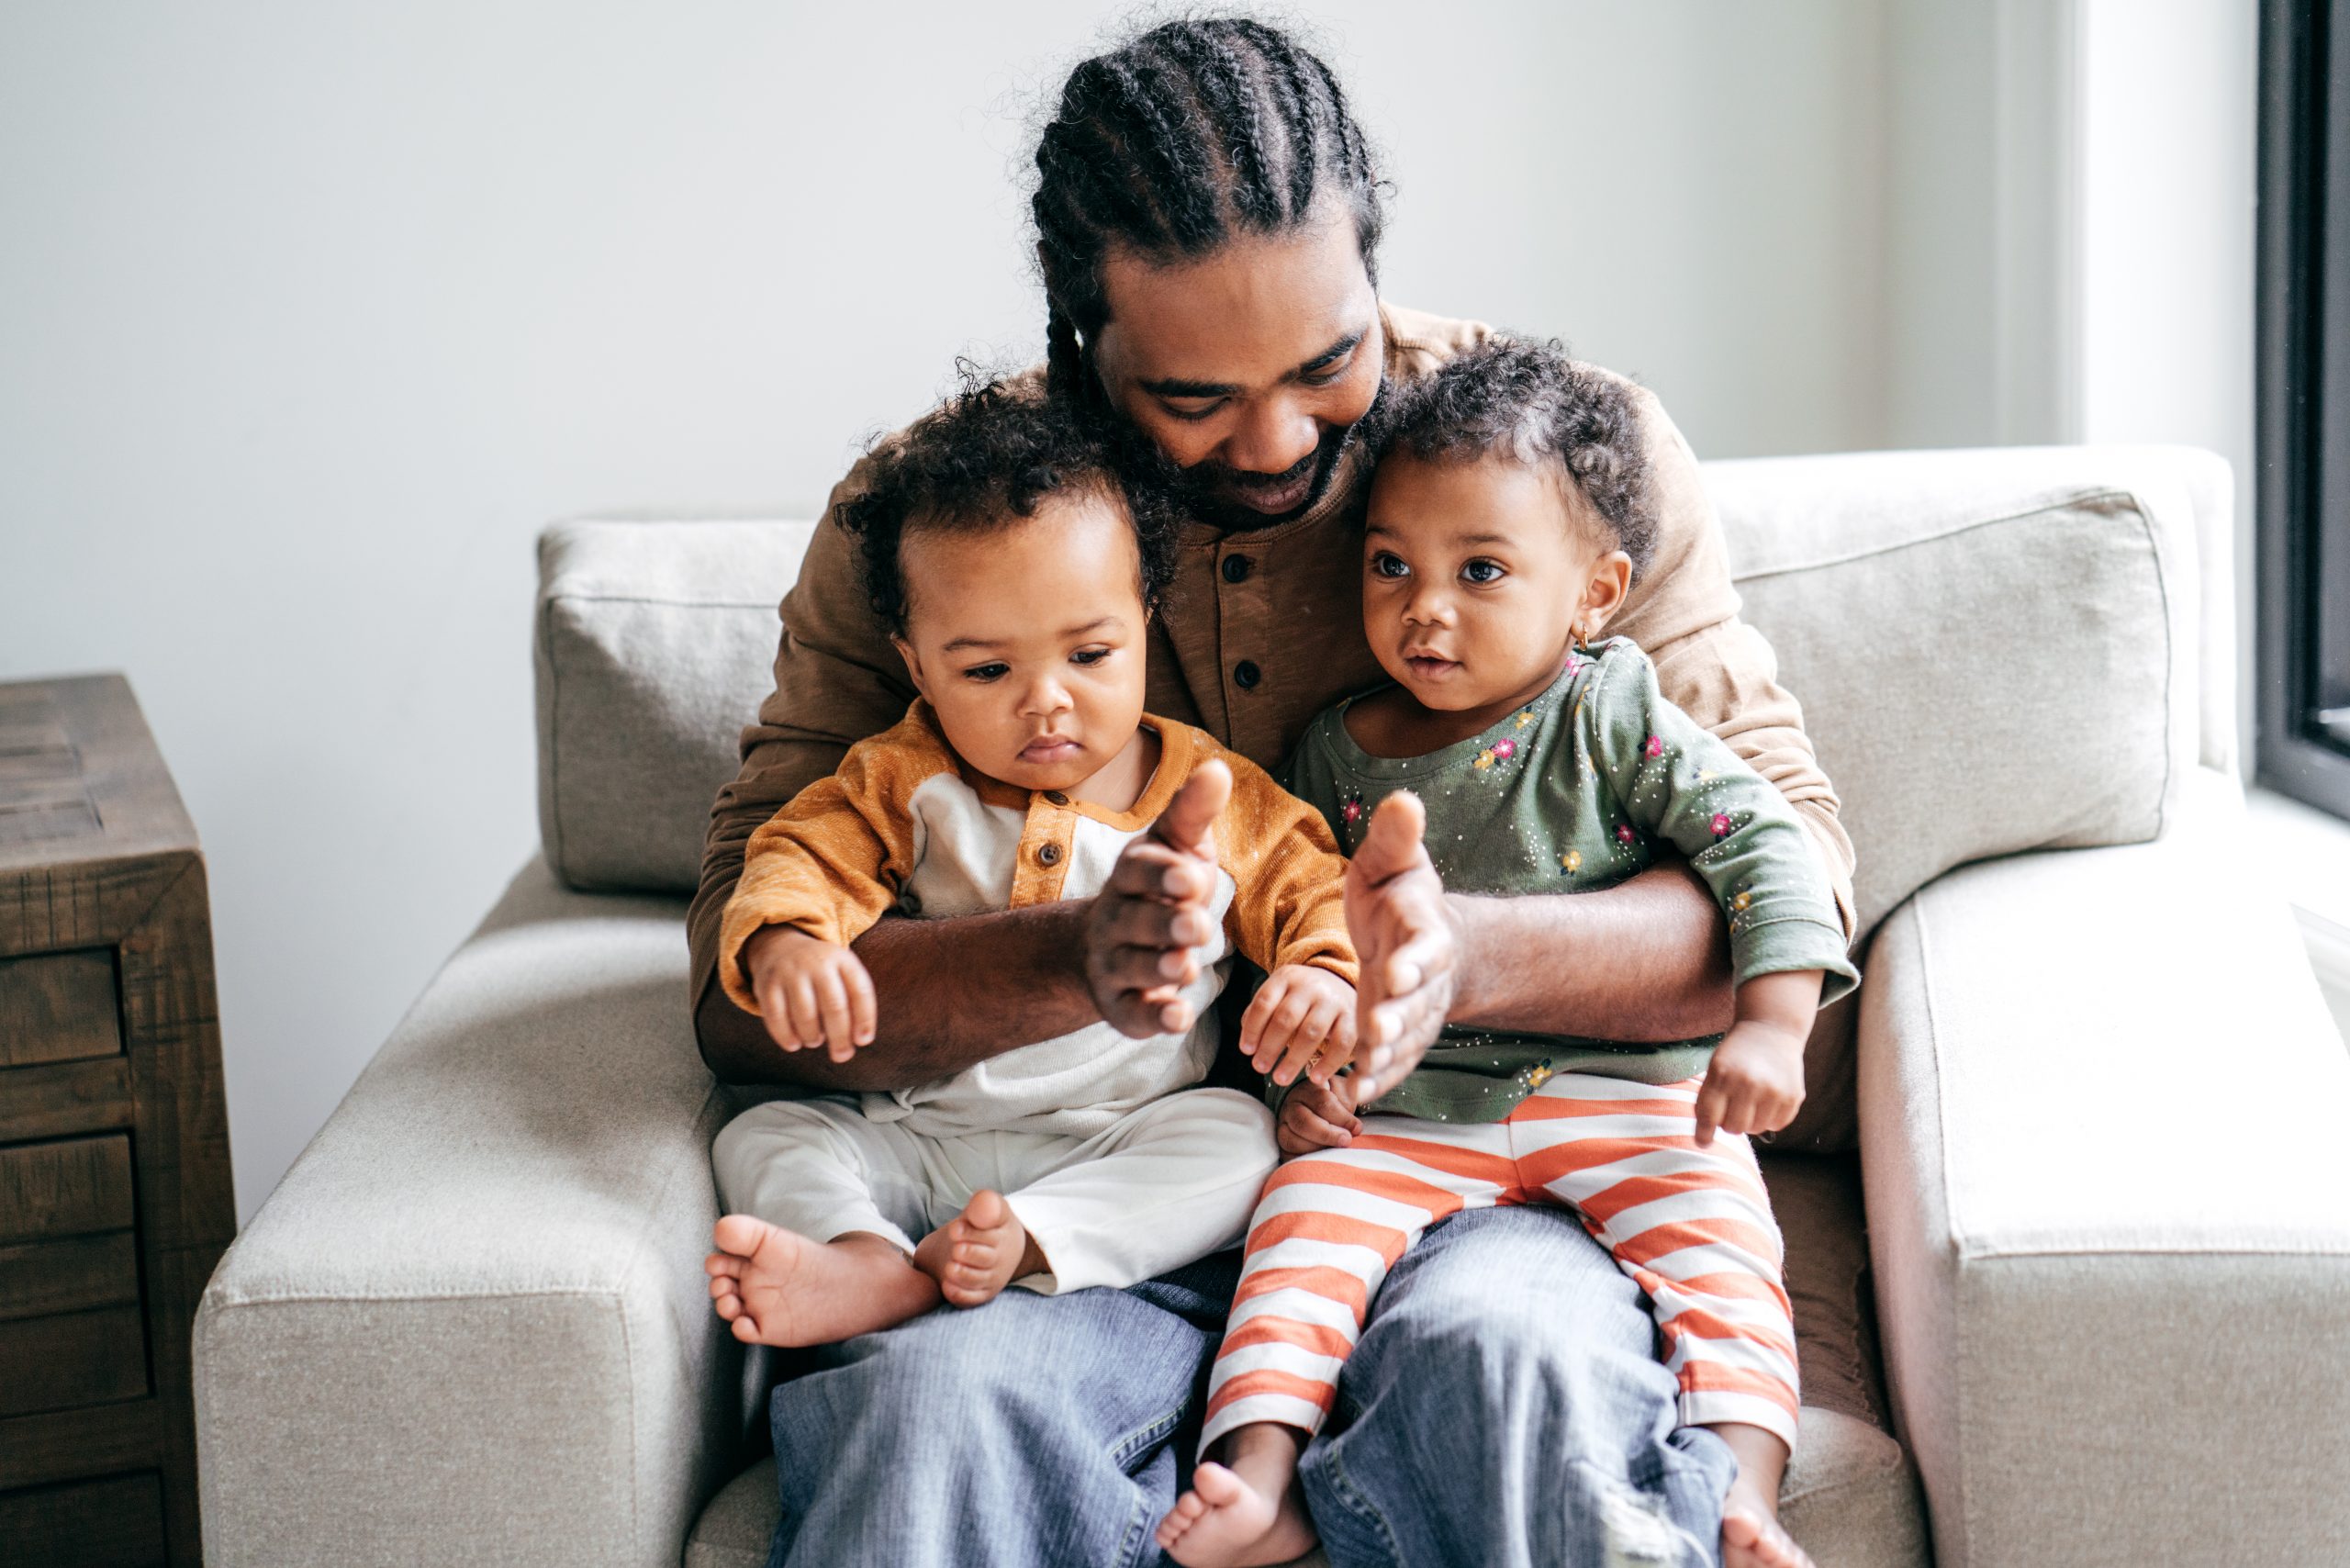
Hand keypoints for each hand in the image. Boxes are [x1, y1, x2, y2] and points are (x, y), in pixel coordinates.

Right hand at [744, 925, 876, 1062]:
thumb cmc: (822, 973)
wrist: (781, 947)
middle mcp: (817, 963)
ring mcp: (790, 972)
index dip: (865, 1019)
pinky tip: (794, 1044)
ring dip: (813, 1036)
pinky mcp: (768, 984)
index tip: (863, 1041)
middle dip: (840, 1037)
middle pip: (834, 1005)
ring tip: (815, 1041)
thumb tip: (860, 1039)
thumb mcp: (843, 973)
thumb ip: (855, 1001)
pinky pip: (776, 1016)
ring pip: (805, 1014)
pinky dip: (786, 1036)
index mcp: (842, 960)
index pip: (861, 991)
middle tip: (842, 1055)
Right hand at [1083, 760, 1230, 1037]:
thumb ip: (1194, 812)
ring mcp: (1115, 963)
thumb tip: (1218, 769)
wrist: (1105, 944)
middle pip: (1138, 921)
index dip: (1164, 874)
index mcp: (1132, 875)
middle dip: (1167, 924)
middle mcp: (1117, 918)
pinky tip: (1179, 1016)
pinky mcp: (1122, 1005)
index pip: (1140, 870)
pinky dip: (1156, 1017)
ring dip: (1163, 967)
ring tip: (1188, 967)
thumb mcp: (1175, 845)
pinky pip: (1135, 1014)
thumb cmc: (1158, 885)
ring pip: (1136, 967)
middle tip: (1197, 926)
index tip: (1191, 876)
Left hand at [1240, 965, 1356, 1086]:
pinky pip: (1341, 1043)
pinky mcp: (1352, 1017)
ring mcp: (1333, 1001)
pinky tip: (1315, 1078)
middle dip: (1270, 1046)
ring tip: (1280, 1078)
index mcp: (1287, 978)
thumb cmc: (1301, 996)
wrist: (1341, 981)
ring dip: (1293, 1059)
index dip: (1253, 1028)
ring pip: (1311, 1032)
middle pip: (1286, 1018)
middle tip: (1260, 1067)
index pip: (1264, 1002)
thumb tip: (1249, 1044)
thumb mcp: (1279, 993)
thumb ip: (1261, 1013)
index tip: (1246, 1050)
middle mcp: (1310, 986)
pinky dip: (1328, 1063)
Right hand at [1277, 1074, 1361, 1154]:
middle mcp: (1290, 1107)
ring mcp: (1282, 1126)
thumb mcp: (1345, 1093)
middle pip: (1303, 1122)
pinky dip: (1304, 1160)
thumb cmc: (1335, 1102)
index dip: (1342, 1118)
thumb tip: (1358, 1117)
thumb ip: (1353, 1098)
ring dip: (1316, 1149)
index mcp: (1308, 1090)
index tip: (1357, 1128)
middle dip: (1327, 1135)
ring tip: (1335, 1152)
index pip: (1322, 1102)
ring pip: (1291, 1140)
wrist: (1317, 1109)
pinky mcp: (1282, 1145)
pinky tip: (1322, 1160)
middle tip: (1346, 1141)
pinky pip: (1287, 1156)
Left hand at [1344, 790, 1459, 1104]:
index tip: (1398, 973)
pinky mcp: (1398, 1034)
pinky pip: (1394, 1060)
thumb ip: (1395, 838)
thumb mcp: (1392, 860)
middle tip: (1376, 1028)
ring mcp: (1415, 1011)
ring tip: (1362, 1073)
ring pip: (1406, 1037)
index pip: (1425, 947)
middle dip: (1397, 1016)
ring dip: (1385, 1055)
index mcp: (1425, 931)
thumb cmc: (1397, 894)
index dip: (1414, 962)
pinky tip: (1355, 1092)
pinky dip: (1378, 1076)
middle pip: (1417, 1001)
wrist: (1420, 937)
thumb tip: (1403, 799)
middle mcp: (1426, 977)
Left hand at [1692, 1019, 1806, 1144]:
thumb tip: (1704, 1139)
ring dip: (1750, 1120)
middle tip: (1733, 1105)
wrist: (1771, 1029)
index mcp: (1722, 1074)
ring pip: (1755, 1129)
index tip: (1702, 1142)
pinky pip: (1776, 1125)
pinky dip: (1769, 1117)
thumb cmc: (1737, 1054)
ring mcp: (1773, 1090)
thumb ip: (1709, 1099)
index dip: (1703, 1133)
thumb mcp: (1716, 1067)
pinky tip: (1768, 1097)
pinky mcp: (1792, 1096)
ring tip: (1752, 1098)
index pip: (1708, 1115)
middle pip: (1732, 1128)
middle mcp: (1748, 1083)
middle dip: (1729, 1121)